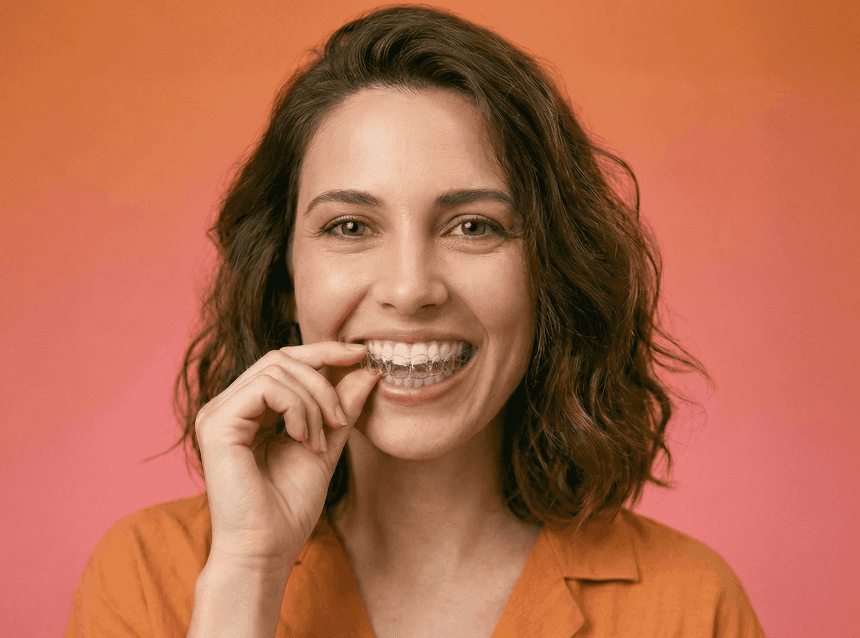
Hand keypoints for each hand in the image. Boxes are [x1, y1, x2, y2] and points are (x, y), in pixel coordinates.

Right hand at [193, 341, 376, 572]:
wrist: (266, 550)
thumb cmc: (289, 507)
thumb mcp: (326, 445)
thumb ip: (341, 408)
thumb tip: (366, 370)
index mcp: (248, 409)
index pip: (284, 361)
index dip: (323, 351)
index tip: (361, 354)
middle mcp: (228, 405)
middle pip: (281, 358)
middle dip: (323, 381)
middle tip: (341, 421)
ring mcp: (218, 413)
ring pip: (277, 369)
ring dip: (314, 401)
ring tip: (322, 442)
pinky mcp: (217, 423)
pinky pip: (266, 388)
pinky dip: (297, 409)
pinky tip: (304, 440)